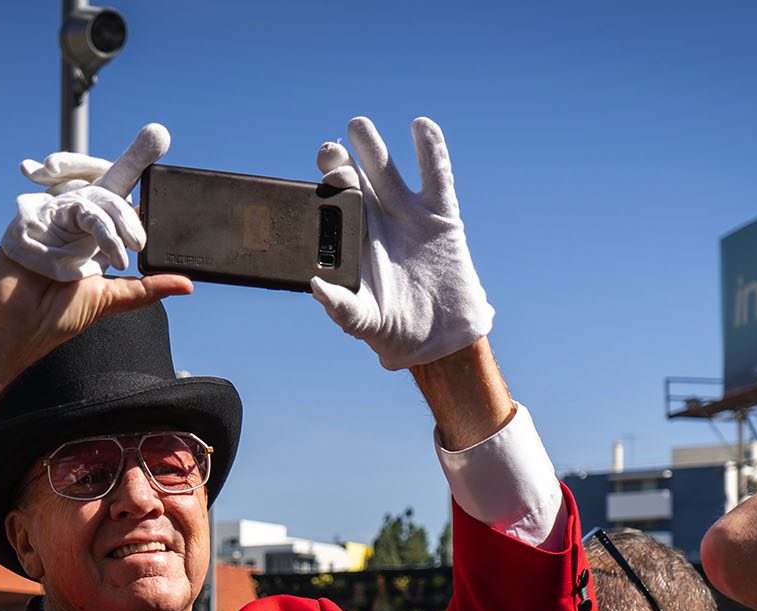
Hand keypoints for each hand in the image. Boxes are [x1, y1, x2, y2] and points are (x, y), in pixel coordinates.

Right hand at [0, 124, 192, 440]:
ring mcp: (57, 214)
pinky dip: (90, 226)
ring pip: (97, 196)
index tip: (159, 136)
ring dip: (114, 224)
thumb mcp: (110, 300)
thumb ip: (146, 288)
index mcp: (97, 237)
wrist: (16, 326)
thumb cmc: (55, 315)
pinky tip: (90, 255)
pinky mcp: (38, 214)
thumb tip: (187, 284)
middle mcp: (79, 221)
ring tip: (123, 253)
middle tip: (140, 240)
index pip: (123, 197)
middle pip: (111, 185)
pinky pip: (73, 205)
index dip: (138, 168)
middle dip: (131, 190)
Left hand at [310, 116, 494, 370]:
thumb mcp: (362, 321)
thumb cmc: (392, 329)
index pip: (331, 204)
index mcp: (352, 240)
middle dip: (340, 161)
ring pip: (388, 171)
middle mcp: (377, 220)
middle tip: (330, 151)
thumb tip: (315, 286)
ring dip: (373, 147)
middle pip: (354, 179)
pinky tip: (421, 127)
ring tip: (358, 125)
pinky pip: (437, 178)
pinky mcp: (442, 216)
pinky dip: (431, 151)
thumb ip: (340, 306)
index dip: (323, 188)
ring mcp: (408, 214)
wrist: (439, 339)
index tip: (319, 181)